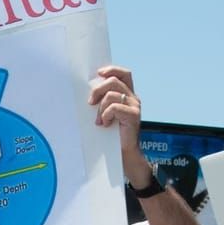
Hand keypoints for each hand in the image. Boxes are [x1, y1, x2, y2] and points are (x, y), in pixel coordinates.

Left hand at [90, 65, 149, 181]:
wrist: (124, 154)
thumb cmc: (112, 135)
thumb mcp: (106, 114)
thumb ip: (102, 101)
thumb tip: (89, 94)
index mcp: (128, 94)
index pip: (124, 74)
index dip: (112, 69)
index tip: (98, 73)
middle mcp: (133, 98)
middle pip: (114, 81)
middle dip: (98, 89)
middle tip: (90, 103)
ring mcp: (135, 106)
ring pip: (112, 94)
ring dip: (100, 107)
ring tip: (99, 121)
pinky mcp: (133, 115)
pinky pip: (115, 107)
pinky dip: (106, 115)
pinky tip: (105, 124)